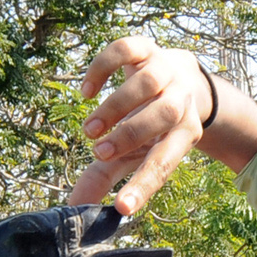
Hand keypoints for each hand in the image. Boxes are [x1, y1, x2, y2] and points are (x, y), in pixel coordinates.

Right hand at [70, 36, 213, 216]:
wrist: (180, 78)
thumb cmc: (153, 126)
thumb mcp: (134, 152)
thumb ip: (106, 177)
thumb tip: (73, 205)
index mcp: (184, 135)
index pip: (165, 163)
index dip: (143, 186)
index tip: (121, 207)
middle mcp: (180, 101)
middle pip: (165, 115)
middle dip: (130, 135)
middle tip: (98, 152)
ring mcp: (165, 71)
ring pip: (146, 84)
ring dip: (114, 108)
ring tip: (90, 129)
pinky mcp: (146, 48)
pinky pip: (126, 49)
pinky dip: (103, 67)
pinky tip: (87, 91)